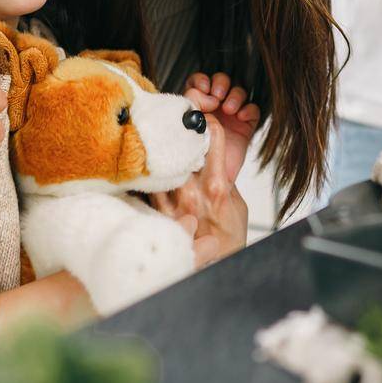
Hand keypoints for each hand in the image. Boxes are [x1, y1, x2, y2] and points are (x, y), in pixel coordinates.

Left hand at [153, 116, 247, 266]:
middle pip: (181, 147)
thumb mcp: (237, 204)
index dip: (207, 122)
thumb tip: (216, 158)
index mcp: (216, 186)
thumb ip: (225, 179)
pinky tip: (144, 162)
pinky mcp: (157, 214)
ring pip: (160, 164)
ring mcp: (171, 203)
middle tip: (175, 115)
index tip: (203, 116)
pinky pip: (147, 188)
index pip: (211, 140)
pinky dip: (147, 173)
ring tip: (158, 133)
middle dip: (179, 129)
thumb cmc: (228, 236)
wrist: (215, 267)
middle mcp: (192, 192)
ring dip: (161, 147)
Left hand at [184, 72, 260, 180]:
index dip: (201, 80)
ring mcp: (231, 115)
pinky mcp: (245, 125)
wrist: (208, 185)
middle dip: (220, 83)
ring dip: (234, 95)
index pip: (198, 82)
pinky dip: (248, 109)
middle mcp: (214, 106)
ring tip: (228, 109)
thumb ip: (189, 111)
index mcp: (196, 105)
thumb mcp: (187, 131)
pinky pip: (252, 108)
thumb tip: (197, 97)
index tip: (202, 87)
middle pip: (220, 81)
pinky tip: (241, 116)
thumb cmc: (192, 160)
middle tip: (216, 95)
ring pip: (237, 91)